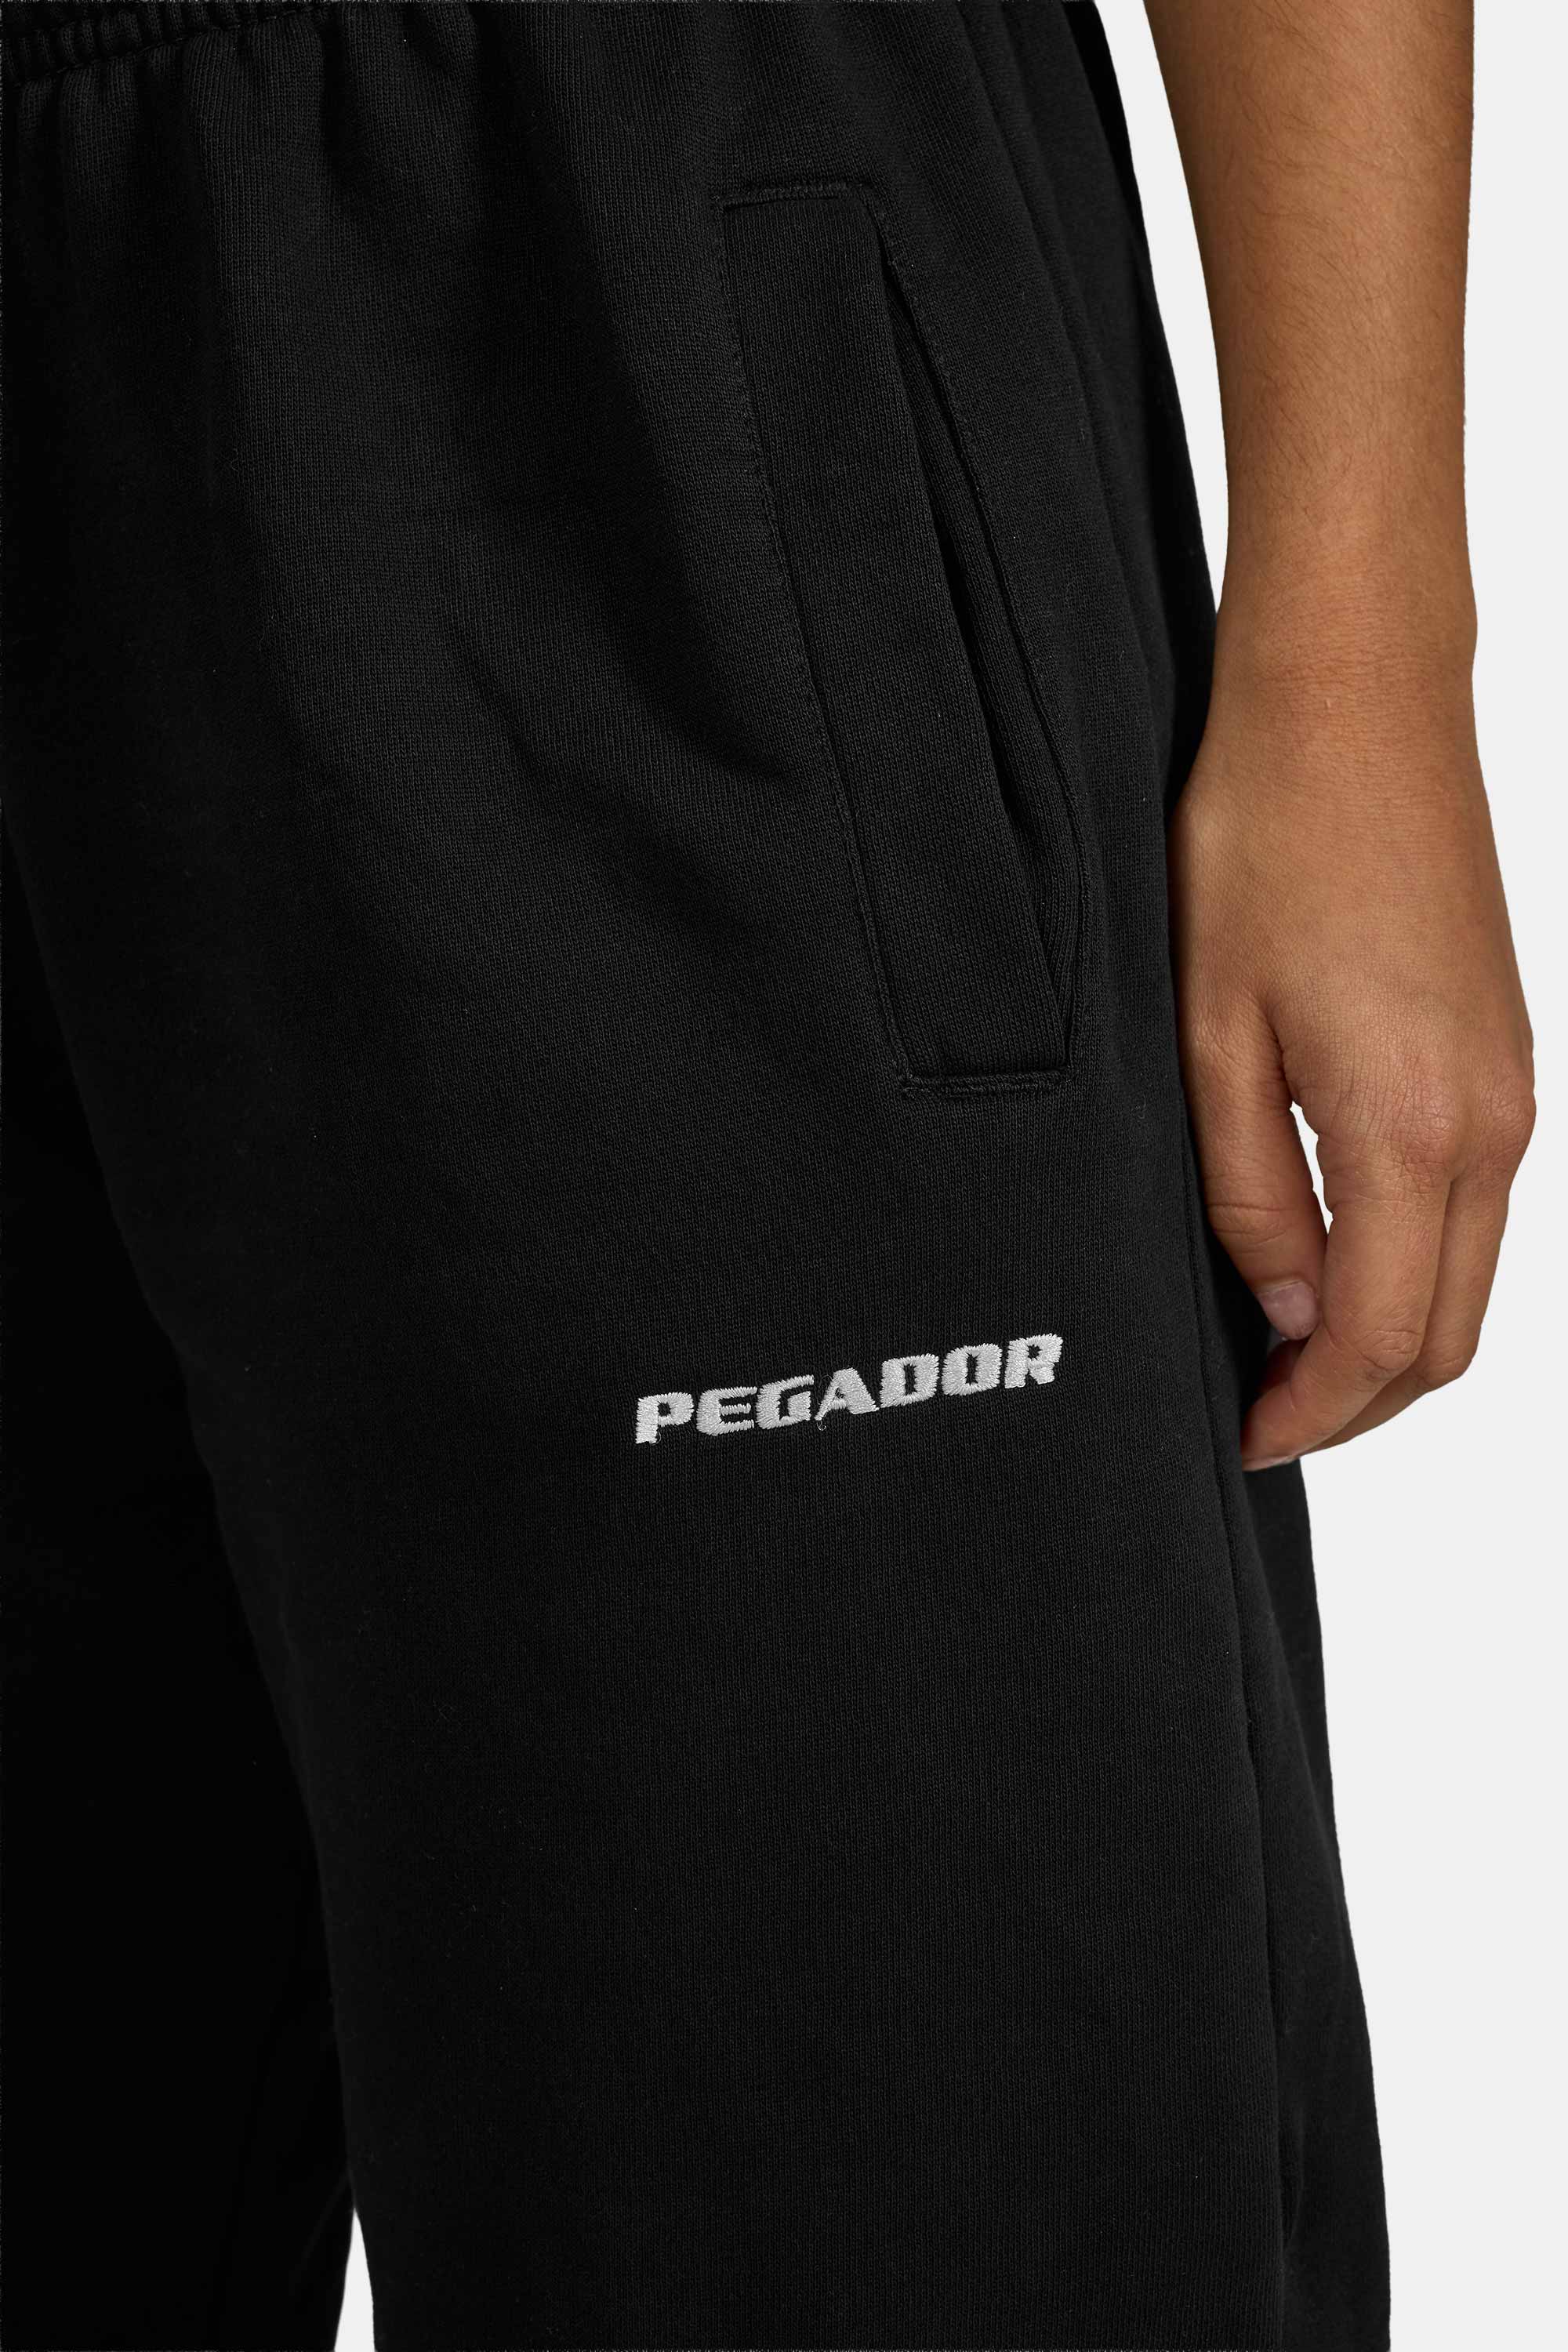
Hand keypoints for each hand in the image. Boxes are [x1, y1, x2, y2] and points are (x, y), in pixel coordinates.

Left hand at [1170, 640, 1533, 1468]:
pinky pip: (1476, 1205)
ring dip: (1389, 1337)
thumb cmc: (1265, 839)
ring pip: (1472, 1275)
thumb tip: (1292, 1313)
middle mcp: (1494, 1121)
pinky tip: (1331, 1255)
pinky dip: (1414, 1263)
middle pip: (1451, 1334)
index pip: (1385, 1338)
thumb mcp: (1209, 1034)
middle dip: (1359, 1402)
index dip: (1312, 1414)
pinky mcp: (1506, 1051)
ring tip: (1280, 1349)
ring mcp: (1516, 1086)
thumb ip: (1252, 1193)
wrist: (1357, 700)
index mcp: (1414, 1126)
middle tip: (1260, 1415)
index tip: (1244, 1437)